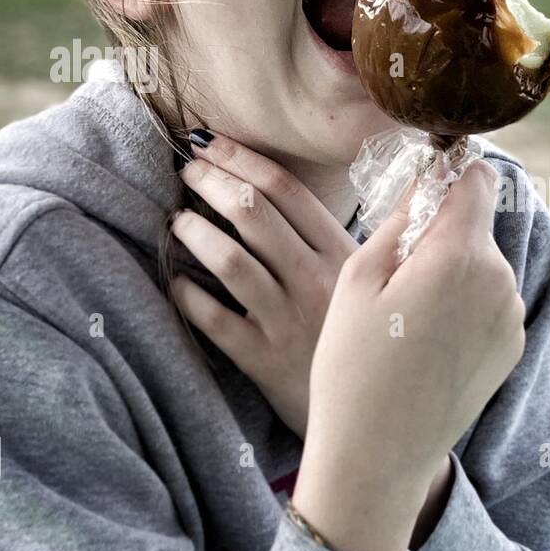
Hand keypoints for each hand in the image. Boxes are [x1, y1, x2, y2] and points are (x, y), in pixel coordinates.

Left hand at [168, 133, 357, 438]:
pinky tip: (177, 280)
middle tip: (187, 171)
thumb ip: (330, 238)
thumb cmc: (359, 334)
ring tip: (178, 220)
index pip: (288, 190)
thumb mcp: (364, 280)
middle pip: (252, 214)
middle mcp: (315, 281)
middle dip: (211, 182)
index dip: (243, 159)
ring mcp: (288, 320)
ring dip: (195, 231)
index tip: (211, 144)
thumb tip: (281, 189)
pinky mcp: (263, 359)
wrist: (373, 406)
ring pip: (230, 260)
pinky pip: (214, 319)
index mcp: (342, 254)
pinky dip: (188, 294)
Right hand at [299, 158, 525, 505]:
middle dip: (441, 233)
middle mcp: (500, 281)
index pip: (477, 179)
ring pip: (481, 265)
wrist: (378, 456)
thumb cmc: (352, 365)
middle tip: (392, 275)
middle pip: (476, 225)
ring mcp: (511, 317)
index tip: (421, 187)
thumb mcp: (357, 278)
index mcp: (460, 255)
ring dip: (451, 272)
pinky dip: (463, 307)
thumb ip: (402, 217)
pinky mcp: (512, 347)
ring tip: (404, 318)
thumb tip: (432, 175)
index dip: (449, 174)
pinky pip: (488, 302)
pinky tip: (425, 344)